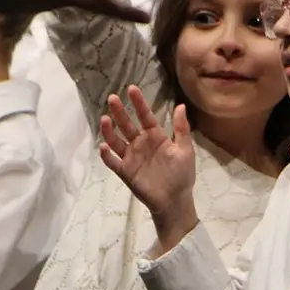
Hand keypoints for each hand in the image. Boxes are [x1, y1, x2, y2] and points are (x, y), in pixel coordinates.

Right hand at [99, 86, 196, 226]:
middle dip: (119, 112)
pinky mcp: (125, 172)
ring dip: (109, 131)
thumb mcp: (185, 150)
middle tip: (112, 98)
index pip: (145, 116)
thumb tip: (180, 105)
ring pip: (116, 141)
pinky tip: (104, 147)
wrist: (175, 200)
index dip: (139, 103)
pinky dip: (107, 156)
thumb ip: (182, 129)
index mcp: (155, 136)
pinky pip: (114, 162)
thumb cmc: (182, 174)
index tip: (132, 89)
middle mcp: (140, 144)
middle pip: (127, 125)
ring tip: (104, 119)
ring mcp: (131, 157)